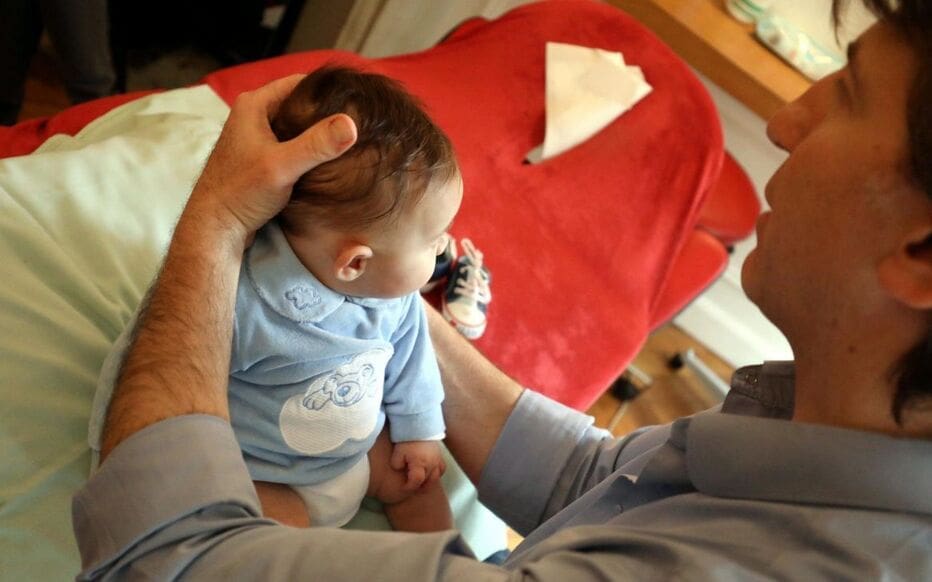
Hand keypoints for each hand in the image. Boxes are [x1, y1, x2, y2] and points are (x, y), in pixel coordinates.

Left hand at [187, 74, 356, 242]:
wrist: (214, 227)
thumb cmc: (241, 194)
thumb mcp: (283, 167)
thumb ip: (317, 145)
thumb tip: (351, 124)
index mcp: (253, 104)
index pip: (300, 83)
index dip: (328, 91)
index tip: (355, 102)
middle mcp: (251, 115)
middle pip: (298, 103)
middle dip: (324, 113)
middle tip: (354, 124)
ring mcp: (254, 136)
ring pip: (294, 125)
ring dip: (316, 133)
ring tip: (343, 141)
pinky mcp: (258, 157)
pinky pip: (288, 143)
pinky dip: (306, 148)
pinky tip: (323, 160)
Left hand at [390, 441, 445, 491]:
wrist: (418, 423)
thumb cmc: (407, 438)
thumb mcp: (397, 453)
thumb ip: (397, 465)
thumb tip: (400, 470)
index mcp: (420, 464)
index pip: (416, 481)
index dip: (409, 487)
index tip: (403, 488)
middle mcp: (431, 464)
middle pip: (428, 482)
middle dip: (420, 487)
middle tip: (412, 487)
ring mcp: (437, 459)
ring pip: (437, 476)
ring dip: (429, 481)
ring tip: (422, 482)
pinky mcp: (440, 454)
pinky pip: (442, 468)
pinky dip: (436, 473)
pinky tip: (429, 471)